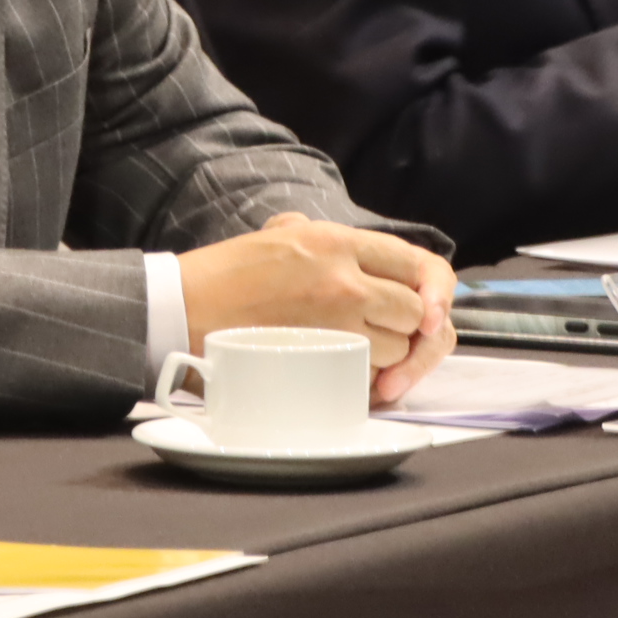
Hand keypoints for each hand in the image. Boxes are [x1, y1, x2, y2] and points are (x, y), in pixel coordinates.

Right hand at [179, 213, 456, 405]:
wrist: (183, 309)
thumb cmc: (225, 277)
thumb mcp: (280, 235)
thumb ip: (329, 241)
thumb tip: (369, 258)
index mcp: (334, 240)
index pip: (416, 262)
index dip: (434, 291)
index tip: (427, 310)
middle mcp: (344, 276)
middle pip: (415, 310)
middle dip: (406, 330)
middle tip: (384, 340)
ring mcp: (336, 318)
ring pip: (398, 347)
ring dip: (386, 360)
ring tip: (351, 356)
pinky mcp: (323, 356)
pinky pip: (371, 375)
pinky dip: (367, 381)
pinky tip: (343, 376)